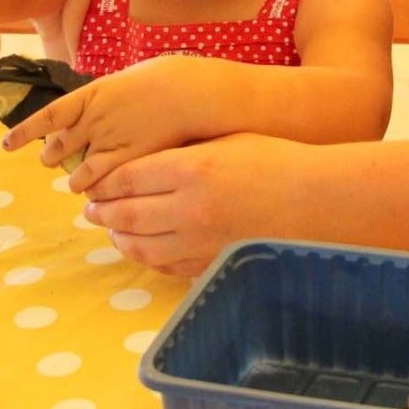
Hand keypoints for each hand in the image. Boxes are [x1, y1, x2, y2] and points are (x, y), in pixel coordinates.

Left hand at [0, 56, 209, 190]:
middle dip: (52, 155)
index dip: (25, 131)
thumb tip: (89, 109)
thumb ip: (101, 99)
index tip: (7, 144)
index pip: (48, 116)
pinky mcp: (125, 159)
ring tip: (74, 183)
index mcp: (89, 96)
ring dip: (73, 177)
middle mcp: (92, 120)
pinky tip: (94, 191)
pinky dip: (93, 187)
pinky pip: (98, 180)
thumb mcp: (121, 82)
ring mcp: (108, 141)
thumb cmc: (161, 81)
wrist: (187, 93)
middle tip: (49, 161)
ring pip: (76, 168)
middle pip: (59, 146)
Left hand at [77, 134, 301, 274]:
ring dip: (120, 239)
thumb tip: (141, 165)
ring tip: (113, 231)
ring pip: (141, 247)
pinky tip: (144, 249)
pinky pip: (167, 266)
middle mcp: (189, 209)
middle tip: (92, 211)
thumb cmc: (275, 161)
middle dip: (103, 214)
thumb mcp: (225, 142)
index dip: (105, 184)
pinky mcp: (211, 264)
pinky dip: (147, 258)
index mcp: (191, 170)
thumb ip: (182, 155)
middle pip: (127, 215)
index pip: (128, 179)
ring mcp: (200, 242)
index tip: (95, 185)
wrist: (316, 200)